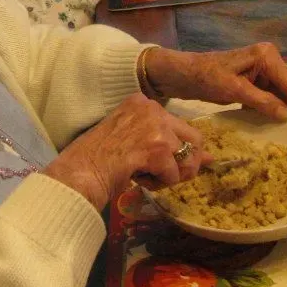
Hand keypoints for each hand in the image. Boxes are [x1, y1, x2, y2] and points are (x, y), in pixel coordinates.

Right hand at [42, 94, 212, 209]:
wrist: (78, 173)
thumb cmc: (98, 160)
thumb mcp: (134, 141)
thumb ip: (165, 142)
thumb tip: (208, 158)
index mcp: (142, 102)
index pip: (180, 125)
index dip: (181, 150)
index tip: (173, 164)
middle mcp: (151, 108)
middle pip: (193, 139)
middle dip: (185, 163)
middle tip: (165, 176)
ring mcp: (154, 126)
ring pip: (184, 159)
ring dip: (168, 176)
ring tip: (144, 177)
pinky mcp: (155, 147)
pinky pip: (173, 174)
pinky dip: (158, 184)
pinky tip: (137, 179)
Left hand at [144, 43, 286, 120]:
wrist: (181, 74)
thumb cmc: (205, 77)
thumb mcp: (234, 90)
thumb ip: (262, 101)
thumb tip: (286, 115)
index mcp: (266, 56)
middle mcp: (267, 59)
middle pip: (285, 89)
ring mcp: (259, 69)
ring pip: (276, 95)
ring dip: (273, 110)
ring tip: (273, 127)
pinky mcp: (250, 80)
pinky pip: (265, 97)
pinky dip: (262, 108)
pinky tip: (257, 119)